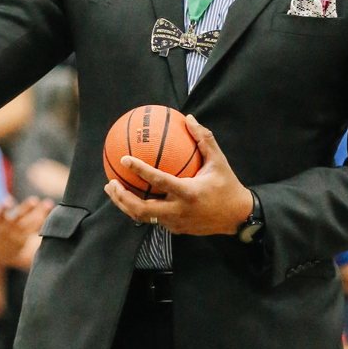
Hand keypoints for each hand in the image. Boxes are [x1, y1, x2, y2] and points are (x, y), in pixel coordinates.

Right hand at [0, 185, 51, 267]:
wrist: (3, 253)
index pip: (0, 213)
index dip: (3, 207)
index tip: (7, 200)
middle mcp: (8, 228)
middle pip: (18, 218)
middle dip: (25, 209)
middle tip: (34, 200)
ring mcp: (18, 234)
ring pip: (30, 223)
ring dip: (39, 213)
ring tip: (48, 203)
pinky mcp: (27, 239)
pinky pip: (36, 229)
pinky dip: (43, 220)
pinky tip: (50, 210)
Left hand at [105, 116, 252, 238]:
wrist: (237, 216)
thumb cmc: (227, 185)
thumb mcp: (218, 161)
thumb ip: (204, 139)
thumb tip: (189, 118)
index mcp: (188, 193)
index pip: (158, 181)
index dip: (139, 170)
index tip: (124, 160)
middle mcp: (179, 211)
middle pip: (141, 209)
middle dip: (121, 198)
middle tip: (110, 182)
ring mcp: (176, 223)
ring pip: (143, 218)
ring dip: (125, 205)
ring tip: (113, 190)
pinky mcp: (175, 230)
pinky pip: (152, 219)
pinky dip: (139, 208)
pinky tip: (132, 196)